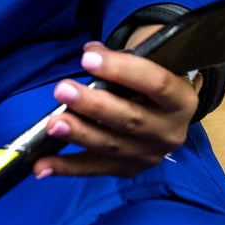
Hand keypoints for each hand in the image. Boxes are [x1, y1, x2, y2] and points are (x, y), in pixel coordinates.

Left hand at [31, 40, 201, 178]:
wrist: (166, 112)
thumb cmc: (150, 81)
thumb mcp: (147, 64)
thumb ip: (121, 59)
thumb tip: (91, 54)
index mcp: (181, 99)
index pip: (155, 83)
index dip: (121, 70)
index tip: (87, 59)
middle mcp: (170, 132)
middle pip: (130, 119)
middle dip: (92, 105)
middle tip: (62, 91)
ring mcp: (150, 156)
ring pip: (111, 146)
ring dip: (79, 134)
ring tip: (53, 124)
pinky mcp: (129, 170)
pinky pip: (95, 169)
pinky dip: (67, 167)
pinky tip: (43, 164)